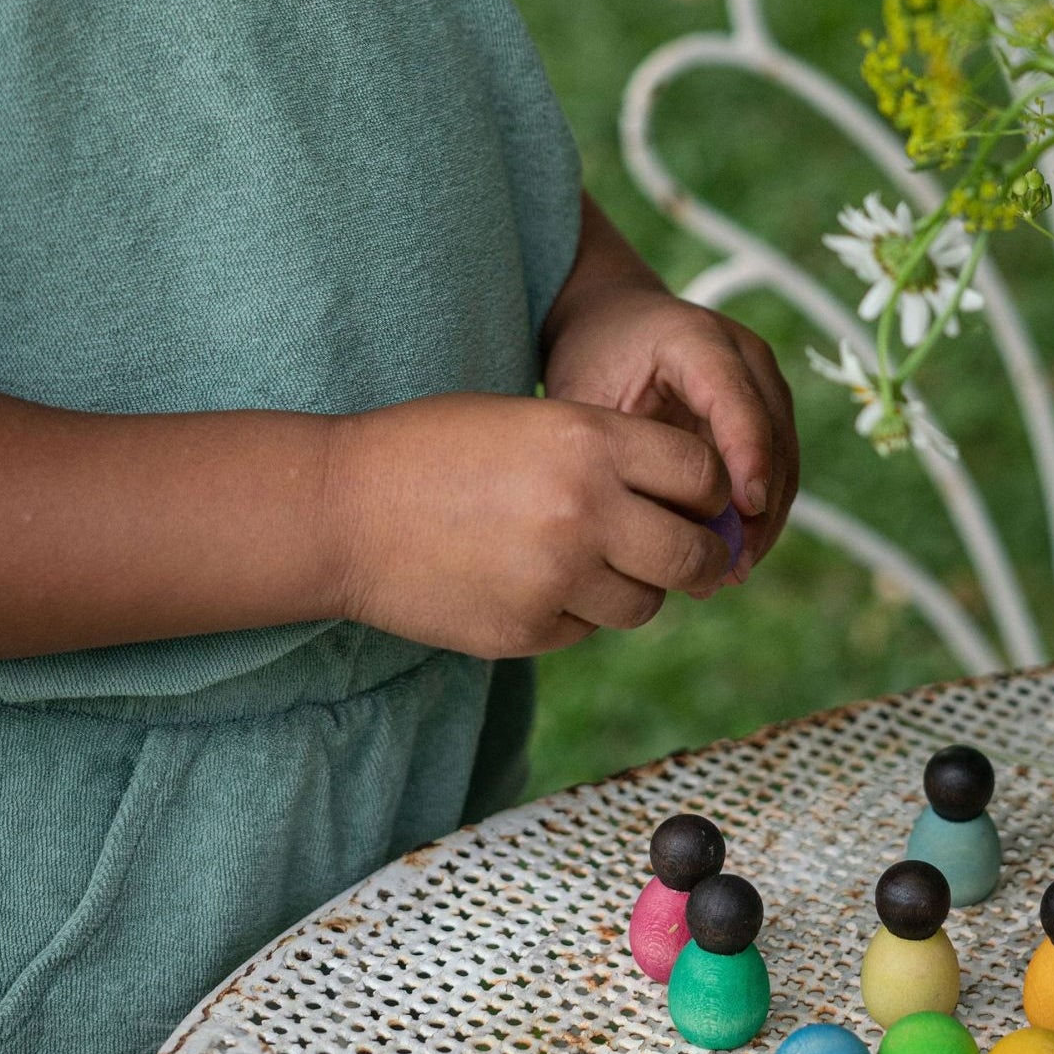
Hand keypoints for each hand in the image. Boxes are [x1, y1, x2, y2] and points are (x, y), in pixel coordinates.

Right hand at [327, 391, 734, 657]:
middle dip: (698, 555)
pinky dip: (575, 612)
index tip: (699, 498)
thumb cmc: (439, 449)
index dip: (710, 489)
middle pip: (695, 555)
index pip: (704, 474)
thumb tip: (698, 500)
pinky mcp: (528, 633)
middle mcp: (586, 511)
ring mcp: (557, 580)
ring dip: (634, 587)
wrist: (344, 509)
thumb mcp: (536, 420)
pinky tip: (531, 581)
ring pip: (646, 604)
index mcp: (592, 441)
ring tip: (588, 560)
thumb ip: (615, 454)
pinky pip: (587, 630)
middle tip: (681, 549)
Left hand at [541, 199, 799, 579]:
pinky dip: (760, 514)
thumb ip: (621, 454)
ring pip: (785, 457)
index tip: (746, 509)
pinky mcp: (768, 411)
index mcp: (695, 337)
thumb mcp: (589, 399)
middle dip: (760, 504)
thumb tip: (656, 531)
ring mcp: (763, 381)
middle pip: (773, 433)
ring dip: (765, 519)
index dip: (747, 453)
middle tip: (732, 564)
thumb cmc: (594, 360)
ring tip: (730, 572)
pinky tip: (732, 555)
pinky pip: (777, 468)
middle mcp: (744, 354)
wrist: (613, 324)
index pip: (735, 397)